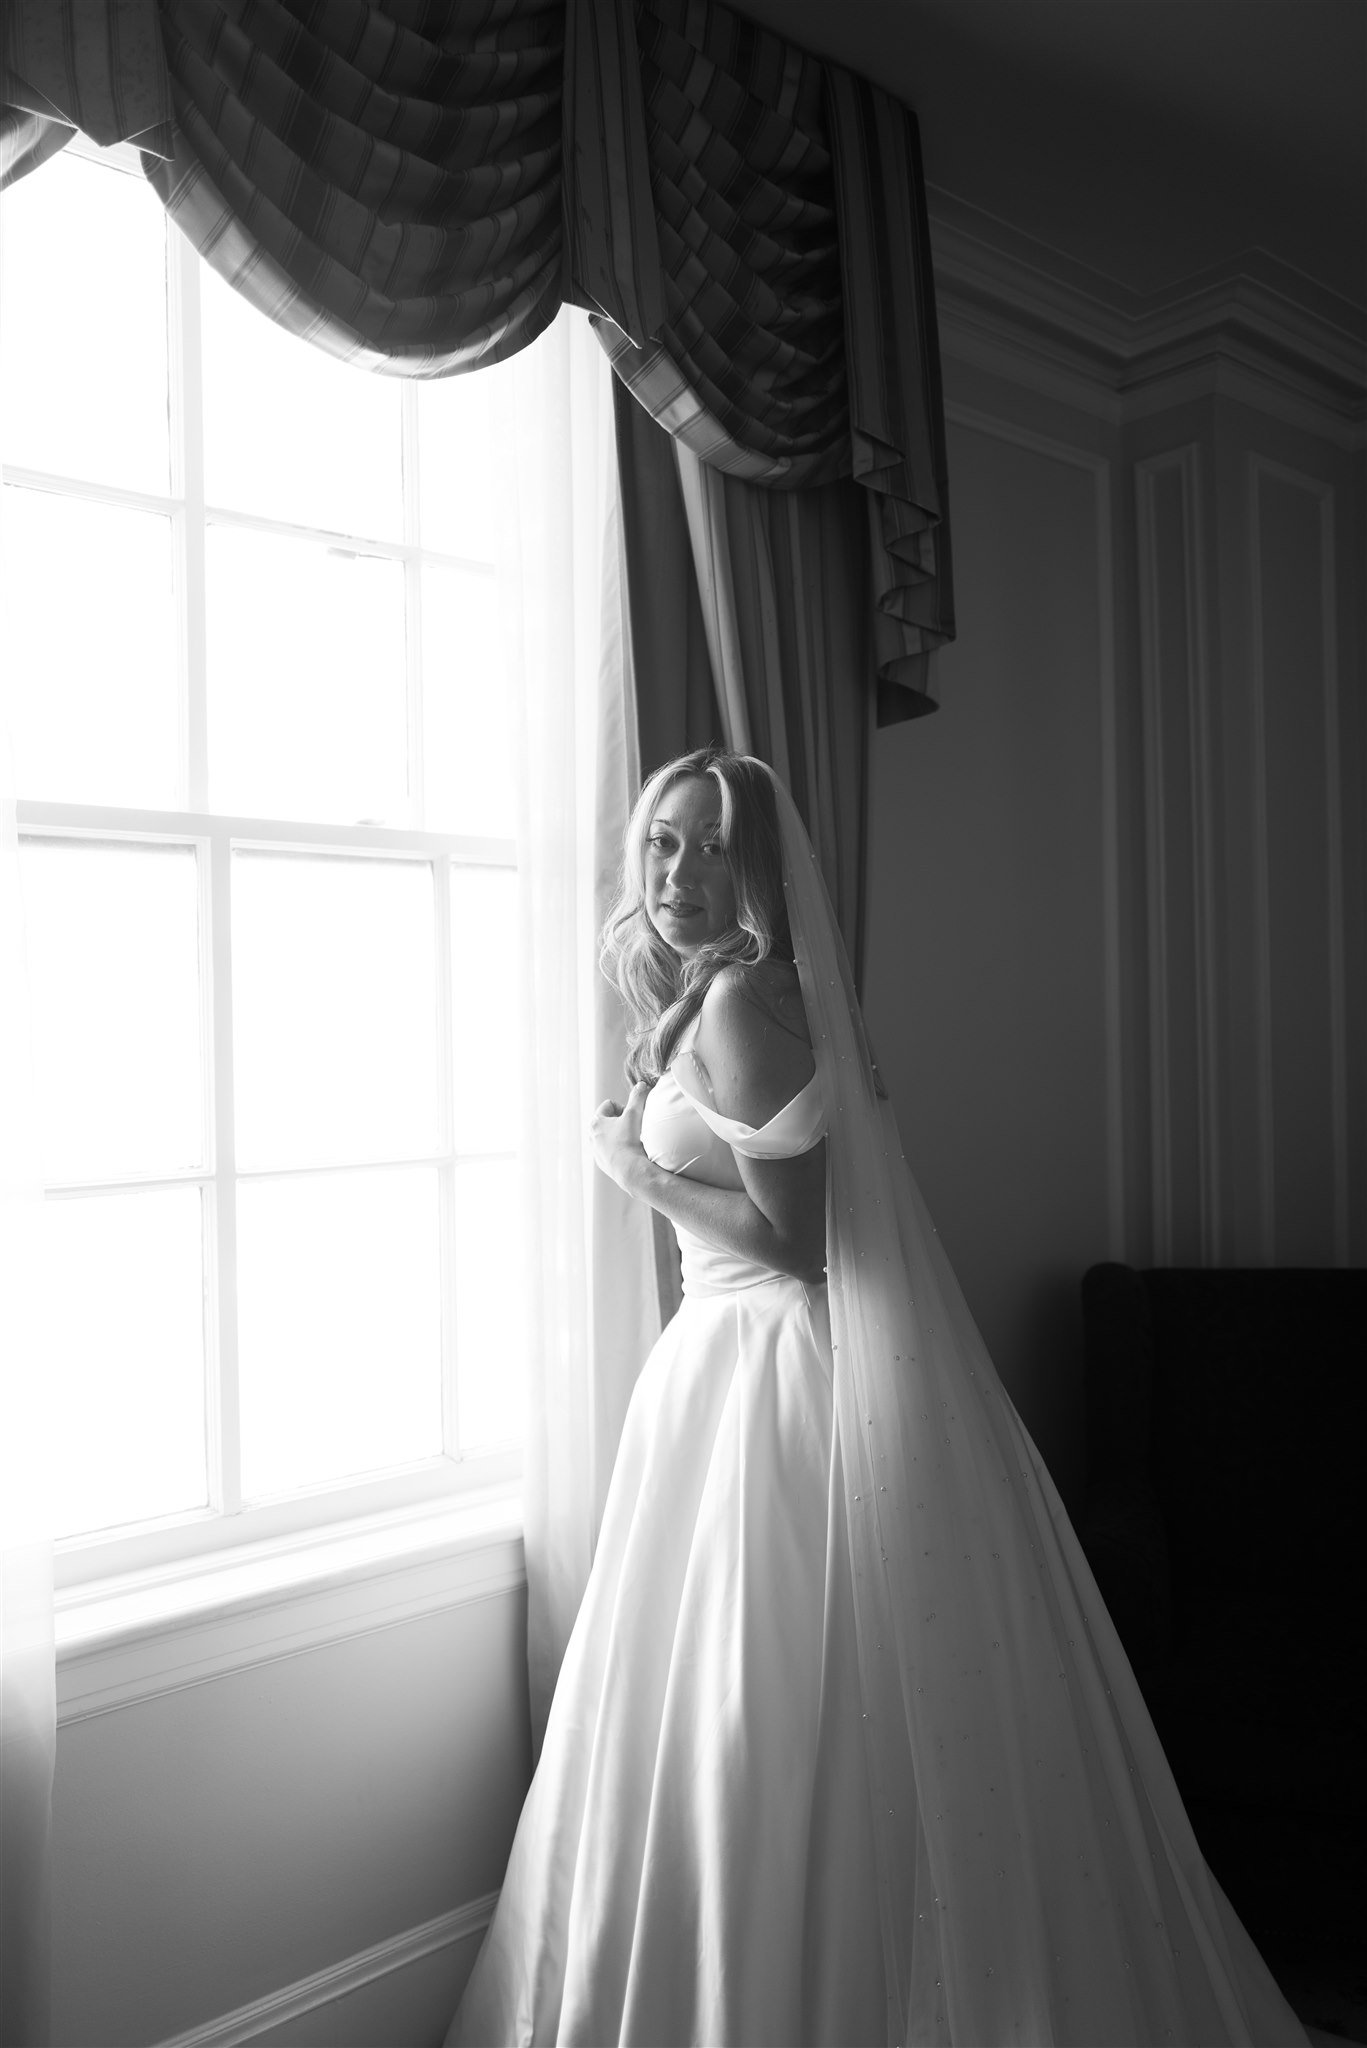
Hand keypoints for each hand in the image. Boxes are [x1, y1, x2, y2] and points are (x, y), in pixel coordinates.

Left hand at [590, 1080, 651, 1195]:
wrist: (629, 1169)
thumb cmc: (629, 1140)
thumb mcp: (634, 1114)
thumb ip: (638, 1097)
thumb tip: (642, 1085)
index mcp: (596, 1122)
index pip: (609, 1105)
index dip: (624, 1108)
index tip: (632, 1117)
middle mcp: (592, 1136)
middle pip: (608, 1121)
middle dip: (620, 1122)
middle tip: (633, 1129)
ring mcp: (596, 1151)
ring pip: (608, 1137)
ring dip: (619, 1136)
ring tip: (631, 1142)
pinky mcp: (602, 1163)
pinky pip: (611, 1151)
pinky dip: (619, 1150)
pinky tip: (629, 1153)